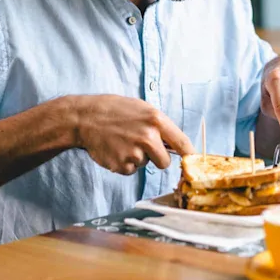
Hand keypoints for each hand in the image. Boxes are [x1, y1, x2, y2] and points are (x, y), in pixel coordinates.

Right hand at [68, 94, 194, 174]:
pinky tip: (115, 149)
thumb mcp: (143, 109)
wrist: (86, 117)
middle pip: (165, 163)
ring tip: (123, 142)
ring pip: (145, 165)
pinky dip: (124, 163)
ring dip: (137, 158)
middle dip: (157, 158)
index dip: (190, 156)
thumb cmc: (116, 111)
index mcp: (157, 120)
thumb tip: (177, 145)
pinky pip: (130, 170)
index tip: (193, 163)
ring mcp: (134, 153)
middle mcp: (148, 137)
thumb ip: (160, 126)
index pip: (183, 143)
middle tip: (141, 145)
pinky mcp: (121, 165)